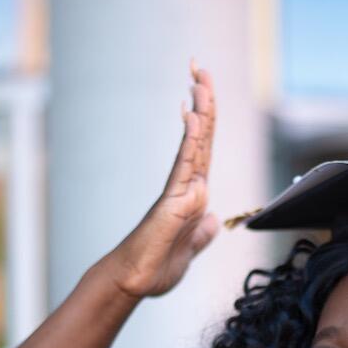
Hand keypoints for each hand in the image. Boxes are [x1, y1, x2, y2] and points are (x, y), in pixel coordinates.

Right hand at [105, 58, 220, 298]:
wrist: (135, 282)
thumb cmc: (156, 268)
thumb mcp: (191, 249)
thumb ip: (202, 233)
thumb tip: (212, 220)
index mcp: (194, 195)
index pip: (205, 149)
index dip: (208, 118)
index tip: (203, 89)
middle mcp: (187, 187)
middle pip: (201, 136)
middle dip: (203, 99)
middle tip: (199, 65)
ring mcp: (180, 191)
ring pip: (195, 143)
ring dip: (200, 108)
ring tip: (198, 76)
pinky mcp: (172, 202)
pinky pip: (185, 166)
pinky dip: (191, 140)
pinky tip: (194, 115)